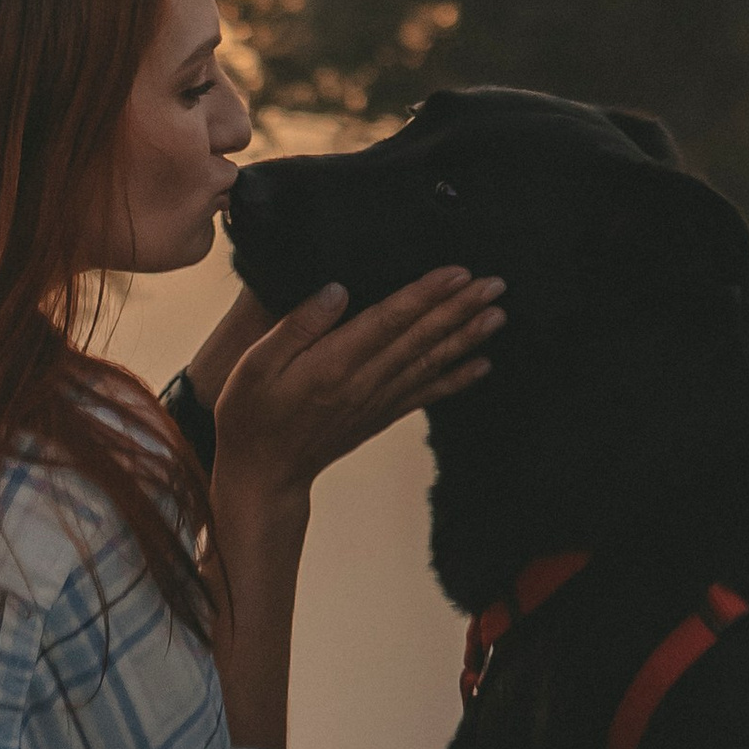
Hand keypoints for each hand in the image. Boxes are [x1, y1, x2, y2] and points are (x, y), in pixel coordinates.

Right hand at [208, 265, 500, 524]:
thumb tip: (337, 290)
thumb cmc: (251, 415)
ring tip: (498, 314)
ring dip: (466, 337)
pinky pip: (425, 394)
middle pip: (421, 339)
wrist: (263, 476)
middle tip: (495, 284)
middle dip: (460, 309)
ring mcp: (376, 402)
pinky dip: (456, 379)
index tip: (458, 272)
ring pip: (430, 363)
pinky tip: (482, 365)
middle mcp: (364, 383)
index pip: (389, 321)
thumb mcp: (255, 365)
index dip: (426, 295)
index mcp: (334, 365)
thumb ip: (298, 326)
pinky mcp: (380, 416)